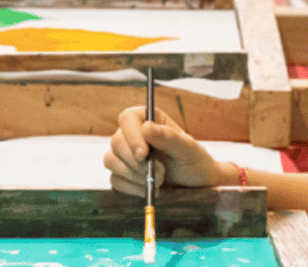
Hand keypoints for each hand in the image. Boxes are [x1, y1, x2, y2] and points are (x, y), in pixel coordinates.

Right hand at [104, 106, 234, 196]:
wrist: (197, 186)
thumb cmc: (195, 162)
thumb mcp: (188, 149)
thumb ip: (169, 137)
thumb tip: (146, 127)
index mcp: (147, 119)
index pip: (127, 118)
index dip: (131, 135)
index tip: (143, 154)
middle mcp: (132, 134)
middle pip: (116, 142)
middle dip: (136, 162)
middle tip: (161, 174)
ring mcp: (125, 155)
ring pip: (111, 160)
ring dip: (133, 175)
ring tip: (159, 181)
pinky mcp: (123, 174)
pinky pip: (115, 179)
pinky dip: (131, 187)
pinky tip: (149, 189)